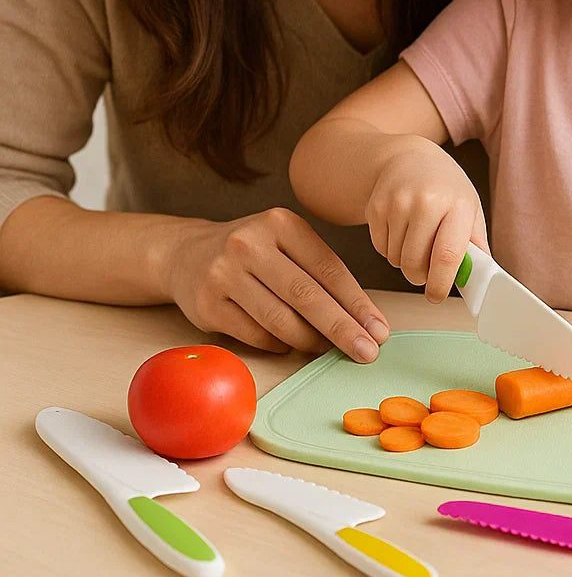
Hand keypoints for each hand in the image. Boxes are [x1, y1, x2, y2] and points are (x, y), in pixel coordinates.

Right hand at [165, 208, 390, 360]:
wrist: (186, 254)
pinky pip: (256, 335)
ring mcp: (224, 274)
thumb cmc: (254, 252)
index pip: (329, 269)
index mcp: (281, 223)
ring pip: (281, 320)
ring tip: (328, 350)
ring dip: (312, 341)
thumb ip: (319, 271)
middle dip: (343, 329)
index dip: (357, 303)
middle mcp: (250, 244)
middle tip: (367, 352)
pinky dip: (280, 345)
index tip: (379, 329)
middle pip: (307, 296)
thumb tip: (363, 318)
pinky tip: (291, 345)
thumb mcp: (286, 243)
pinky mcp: (208, 305)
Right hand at [365, 137, 487, 302]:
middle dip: (420, 277)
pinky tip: (401, 230)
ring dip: (405, 262)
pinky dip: (390, 249)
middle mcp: (426, 202)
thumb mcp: (469, 208)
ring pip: (396, 260)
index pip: (446, 255)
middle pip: (415, 264)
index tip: (437, 296)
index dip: (440, 283)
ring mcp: (397, 203)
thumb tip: (482, 280)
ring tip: (416, 241)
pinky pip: (380, 249)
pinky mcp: (375, 207)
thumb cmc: (444, 186)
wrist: (409, 157)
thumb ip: (476, 245)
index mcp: (457, 204)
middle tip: (427, 269)